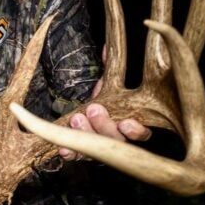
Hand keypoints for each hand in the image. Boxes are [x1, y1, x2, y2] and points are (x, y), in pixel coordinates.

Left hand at [58, 44, 151, 160]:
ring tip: (76, 119)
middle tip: (93, 109)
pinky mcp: (83, 154)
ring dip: (86, 135)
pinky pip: (77, 157)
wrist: (84, 118)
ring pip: (96, 151)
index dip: (135, 131)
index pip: (141, 134)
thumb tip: (107, 47)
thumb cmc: (104, 102)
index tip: (126, 123)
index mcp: (131, 125)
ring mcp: (101, 150)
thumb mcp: (108, 86)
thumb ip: (111, 69)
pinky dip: (70, 154)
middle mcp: (118, 141)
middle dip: (104, 126)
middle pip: (115, 141)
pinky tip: (63, 150)